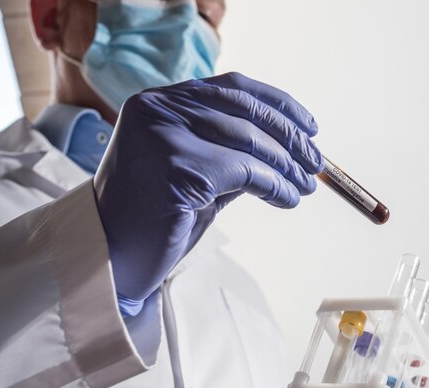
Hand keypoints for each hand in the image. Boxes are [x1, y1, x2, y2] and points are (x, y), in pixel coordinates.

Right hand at [93, 72, 322, 314]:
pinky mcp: (177, 168)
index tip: (309, 126)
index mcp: (159, 101)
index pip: (232, 88)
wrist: (112, 258)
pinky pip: (244, 171)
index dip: (278, 104)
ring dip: (287, 166)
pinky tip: (286, 199)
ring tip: (305, 185)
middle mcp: (158, 109)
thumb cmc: (153, 217)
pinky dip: (274, 185)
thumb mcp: (194, 172)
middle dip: (290, 138)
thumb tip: (288, 148)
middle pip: (245, 112)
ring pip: (248, 142)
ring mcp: (164, 136)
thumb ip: (229, 151)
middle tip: (315, 163)